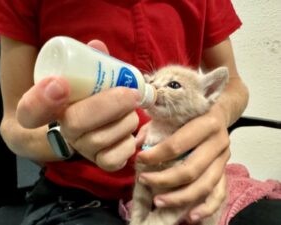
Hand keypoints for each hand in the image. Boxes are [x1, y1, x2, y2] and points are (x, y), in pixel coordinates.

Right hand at [16, 40, 140, 170]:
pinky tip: (128, 133)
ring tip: (132, 110)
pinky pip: (113, 160)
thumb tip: (97, 46)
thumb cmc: (92, 96)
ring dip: (126, 121)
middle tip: (131, 93)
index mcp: (50, 109)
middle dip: (109, 105)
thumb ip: (89, 62)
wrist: (98, 124)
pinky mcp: (99, 163)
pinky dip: (128, 144)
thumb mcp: (86, 78)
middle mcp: (62, 131)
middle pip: (76, 123)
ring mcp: (81, 149)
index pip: (30, 111)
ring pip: (101, 139)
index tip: (60, 83)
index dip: (40, 100)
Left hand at [136, 104, 229, 218]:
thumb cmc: (190, 113)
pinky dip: (206, 208)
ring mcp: (224, 160)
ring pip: (204, 185)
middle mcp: (218, 143)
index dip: (155, 155)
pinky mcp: (225, 171)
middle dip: (164, 179)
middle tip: (144, 180)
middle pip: (191, 169)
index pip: (177, 145)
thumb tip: (137, 144)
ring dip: (180, 197)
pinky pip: (219, 194)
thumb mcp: (172, 114)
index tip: (139, 159)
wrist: (218, 112)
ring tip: (159, 201)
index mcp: (206, 124)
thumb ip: (153, 127)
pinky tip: (190, 217)